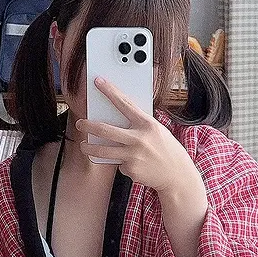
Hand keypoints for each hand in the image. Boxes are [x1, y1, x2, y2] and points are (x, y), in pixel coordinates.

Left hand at [75, 77, 206, 206]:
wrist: (177, 174)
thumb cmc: (166, 149)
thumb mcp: (157, 131)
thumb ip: (139, 125)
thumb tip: (116, 119)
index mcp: (147, 124)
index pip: (124, 104)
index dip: (110, 91)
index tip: (98, 82)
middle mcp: (139, 138)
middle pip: (105, 130)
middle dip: (88, 126)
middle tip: (80, 124)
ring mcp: (133, 155)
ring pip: (103, 151)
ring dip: (89, 148)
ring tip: (84, 146)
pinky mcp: (130, 169)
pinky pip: (119, 164)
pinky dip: (123, 164)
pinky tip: (135, 165)